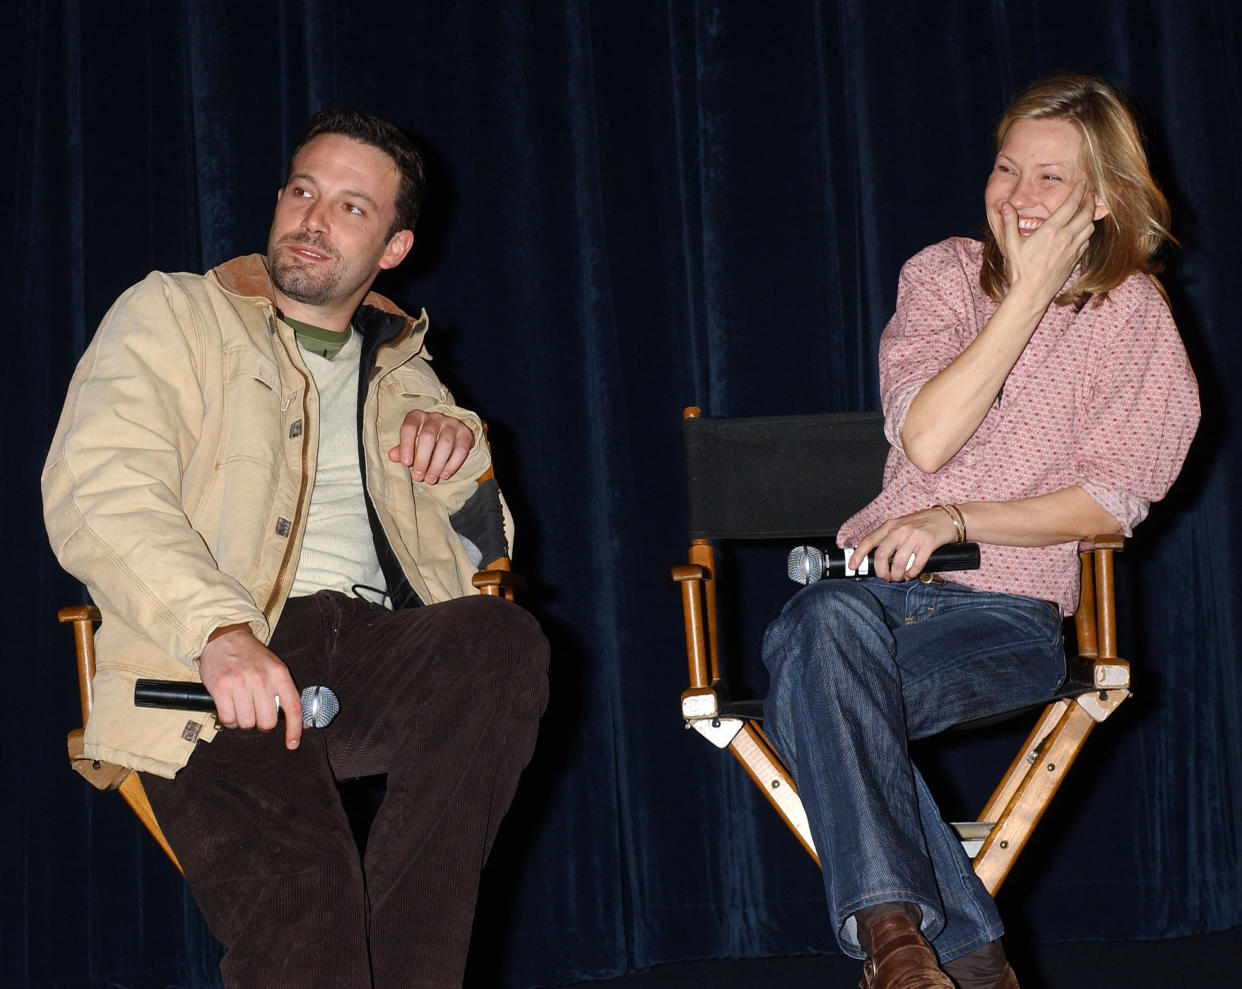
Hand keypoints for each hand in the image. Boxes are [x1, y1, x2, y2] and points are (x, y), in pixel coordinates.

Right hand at [198, 628, 301, 749]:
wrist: (225, 638)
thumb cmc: (251, 656)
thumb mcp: (275, 667)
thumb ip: (284, 691)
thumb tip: (299, 721)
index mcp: (279, 674)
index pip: (293, 708)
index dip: (295, 729)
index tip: (292, 743)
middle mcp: (262, 679)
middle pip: (267, 722)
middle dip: (261, 722)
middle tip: (255, 711)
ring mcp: (240, 683)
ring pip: (246, 723)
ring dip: (243, 721)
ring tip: (241, 706)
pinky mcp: (221, 688)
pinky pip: (228, 719)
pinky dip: (229, 720)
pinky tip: (229, 708)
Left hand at [387, 410, 473, 483]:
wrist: (450, 433)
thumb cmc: (424, 440)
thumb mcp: (411, 442)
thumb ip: (402, 449)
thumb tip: (392, 456)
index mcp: (417, 417)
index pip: (409, 428)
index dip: (406, 445)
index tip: (406, 463)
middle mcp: (435, 417)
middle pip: (428, 437)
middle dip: (422, 460)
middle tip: (418, 477)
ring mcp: (451, 424)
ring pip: (445, 444)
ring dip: (436, 465)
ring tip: (430, 479)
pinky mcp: (465, 434)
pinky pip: (460, 450)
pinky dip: (452, 465)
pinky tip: (444, 475)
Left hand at [851, 507, 960, 581]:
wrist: (948, 518)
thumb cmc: (923, 524)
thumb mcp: (901, 526)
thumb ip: (889, 538)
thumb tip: (875, 558)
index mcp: (890, 525)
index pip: (869, 541)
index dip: (858, 555)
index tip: (853, 566)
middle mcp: (900, 529)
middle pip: (881, 555)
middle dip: (880, 571)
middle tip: (885, 577)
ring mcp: (915, 535)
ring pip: (898, 562)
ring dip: (897, 575)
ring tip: (899, 577)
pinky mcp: (929, 542)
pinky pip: (916, 564)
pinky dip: (911, 573)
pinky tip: (911, 573)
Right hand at [1001, 180, 1097, 306]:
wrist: (1032, 292)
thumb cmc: (1021, 269)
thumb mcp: (1012, 244)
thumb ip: (1010, 222)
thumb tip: (1005, 205)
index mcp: (1051, 230)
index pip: (1071, 205)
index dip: (1079, 191)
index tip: (1083, 183)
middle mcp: (1066, 237)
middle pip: (1086, 213)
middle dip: (1090, 201)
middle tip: (1089, 194)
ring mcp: (1073, 248)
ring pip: (1090, 226)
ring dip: (1090, 216)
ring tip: (1087, 210)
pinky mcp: (1075, 258)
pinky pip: (1087, 240)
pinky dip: (1087, 231)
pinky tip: (1081, 230)